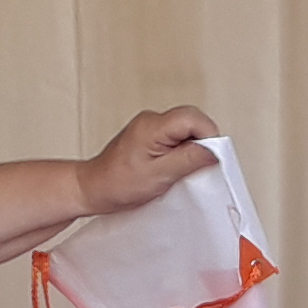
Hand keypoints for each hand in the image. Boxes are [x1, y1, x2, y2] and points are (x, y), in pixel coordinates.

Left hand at [75, 105, 221, 215]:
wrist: (93, 188)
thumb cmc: (117, 184)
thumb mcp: (159, 176)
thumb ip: (188, 160)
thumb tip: (214, 151)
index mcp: (153, 126)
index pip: (193, 118)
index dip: (208, 137)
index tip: (209, 159)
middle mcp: (152, 120)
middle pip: (193, 122)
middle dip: (201, 145)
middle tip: (193, 168)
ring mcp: (151, 126)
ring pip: (186, 130)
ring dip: (190, 150)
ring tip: (178, 171)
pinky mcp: (151, 135)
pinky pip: (176, 138)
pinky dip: (181, 153)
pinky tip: (172, 168)